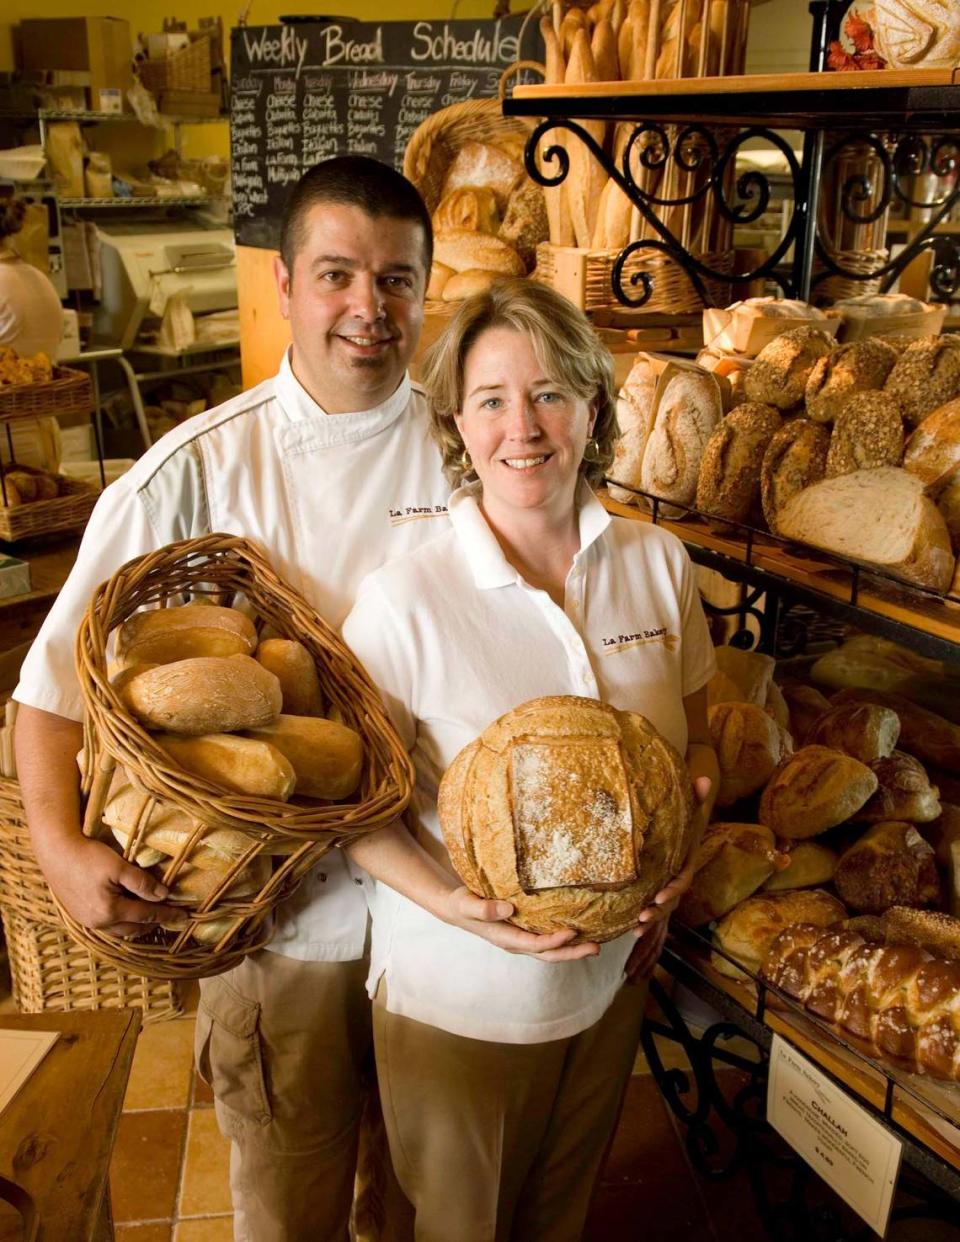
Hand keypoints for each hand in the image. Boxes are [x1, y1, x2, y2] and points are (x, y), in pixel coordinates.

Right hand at [35, 833, 187, 937]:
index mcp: (110, 910)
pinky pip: (106, 926)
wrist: (56, 852)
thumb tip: (163, 895)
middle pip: (133, 929)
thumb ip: (142, 883)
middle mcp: (98, 922)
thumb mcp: (118, 866)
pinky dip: (121, 924)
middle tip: (169, 917)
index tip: (184, 916)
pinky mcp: (79, 915)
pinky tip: (126, 915)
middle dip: (153, 923)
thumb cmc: (88, 856)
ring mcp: (86, 921)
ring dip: (136, 926)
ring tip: (150, 919)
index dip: (167, 915)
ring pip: (118, 931)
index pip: (146, 915)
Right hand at [440, 886, 600, 961]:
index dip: (554, 940)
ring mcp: (521, 939)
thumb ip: (484, 908)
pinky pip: (547, 940)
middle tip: (596, 948)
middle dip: (572, 953)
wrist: (457, 908)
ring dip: (573, 949)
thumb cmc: (462, 904)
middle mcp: (516, 943)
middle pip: (549, 954)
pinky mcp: (525, 931)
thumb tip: (508, 909)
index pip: (535, 944)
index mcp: (505, 938)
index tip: (572, 931)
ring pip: (551, 950)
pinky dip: (564, 939)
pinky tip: (578, 932)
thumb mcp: (467, 904)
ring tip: (595, 944)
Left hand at [624, 773, 712, 979]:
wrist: (675, 840)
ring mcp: (667, 899)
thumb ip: (695, 798)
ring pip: (662, 920)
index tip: (658, 895)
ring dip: (650, 931)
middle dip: (658, 913)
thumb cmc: (680, 828)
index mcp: (683, 865)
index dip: (672, 889)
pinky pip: (654, 930)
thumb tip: (703, 776)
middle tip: (641, 918)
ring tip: (635, 934)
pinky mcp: (654, 907)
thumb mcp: (686, 814)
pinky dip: (646, 946)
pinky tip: (632, 953)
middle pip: (671, 904)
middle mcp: (676, 884)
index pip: (682, 880)